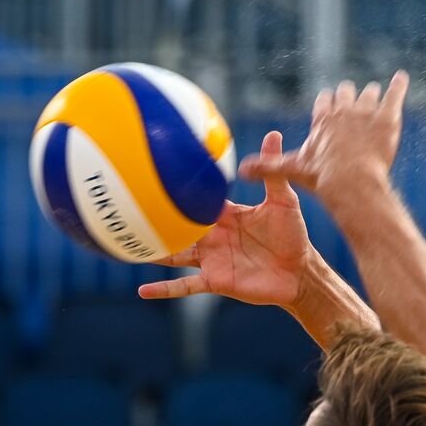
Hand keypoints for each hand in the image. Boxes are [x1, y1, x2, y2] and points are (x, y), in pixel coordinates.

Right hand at [137, 130, 313, 308]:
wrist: (300, 272)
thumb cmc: (293, 236)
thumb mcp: (284, 201)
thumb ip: (272, 173)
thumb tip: (273, 135)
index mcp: (225, 215)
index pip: (196, 200)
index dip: (177, 189)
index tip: (153, 173)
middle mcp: (213, 236)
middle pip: (177, 226)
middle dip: (154, 219)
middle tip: (124, 207)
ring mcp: (211, 260)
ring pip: (174, 254)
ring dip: (152, 252)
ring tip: (125, 246)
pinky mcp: (215, 281)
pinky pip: (185, 286)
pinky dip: (164, 289)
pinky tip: (143, 291)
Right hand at [239, 71, 408, 207]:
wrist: (351, 180)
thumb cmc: (321, 176)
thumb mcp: (292, 169)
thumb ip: (268, 167)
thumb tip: (240, 171)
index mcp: (322, 118)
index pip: (324, 102)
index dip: (327, 104)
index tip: (329, 103)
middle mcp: (343, 109)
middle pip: (345, 93)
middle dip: (348, 96)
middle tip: (351, 100)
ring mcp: (366, 111)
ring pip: (369, 93)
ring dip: (371, 95)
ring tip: (374, 96)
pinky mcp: (387, 117)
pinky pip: (394, 93)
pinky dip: (398, 85)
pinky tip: (401, 78)